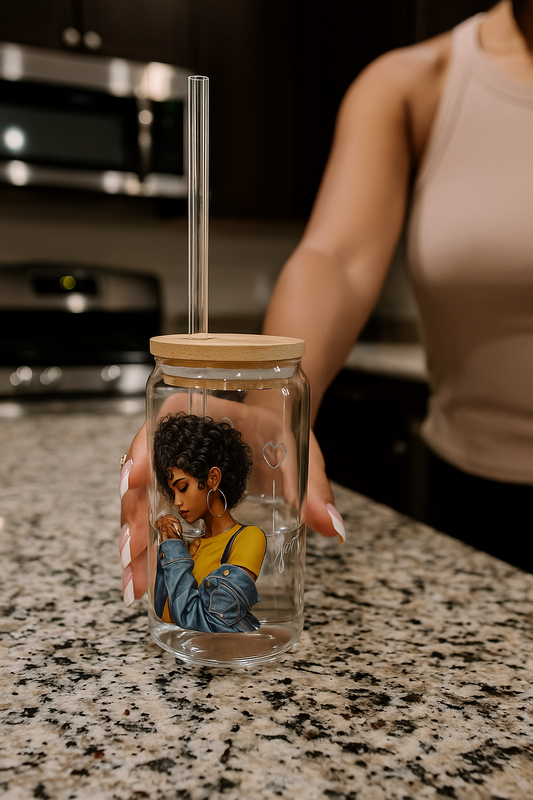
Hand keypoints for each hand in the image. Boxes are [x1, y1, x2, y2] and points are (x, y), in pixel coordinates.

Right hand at [119, 416, 344, 606]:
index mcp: (198, 416)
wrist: (272, 424)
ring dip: (134, 541)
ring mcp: (168, 469)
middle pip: (141, 475)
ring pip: (140, 501)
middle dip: (134, 517)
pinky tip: (145, 576)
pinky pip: (151, 514)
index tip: (137, 479)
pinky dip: (147, 545)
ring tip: (136, 581)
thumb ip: (315, 490)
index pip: (160, 428)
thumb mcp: (298, 454)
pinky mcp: (173, 492)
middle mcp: (174, 442)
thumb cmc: (278, 429)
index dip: (142, 452)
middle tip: (134, 554)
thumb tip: (335, 528)